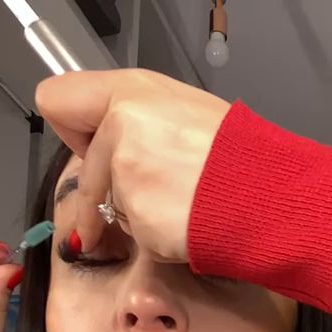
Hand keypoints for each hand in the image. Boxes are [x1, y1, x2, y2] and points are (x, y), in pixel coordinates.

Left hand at [35, 69, 231, 261]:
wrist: (273, 198)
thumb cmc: (243, 159)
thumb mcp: (188, 111)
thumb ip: (141, 120)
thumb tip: (116, 145)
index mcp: (132, 92)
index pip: (59, 101)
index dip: (76, 130)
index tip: (92, 149)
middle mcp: (121, 129)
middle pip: (88, 172)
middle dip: (108, 191)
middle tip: (149, 197)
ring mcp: (128, 178)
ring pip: (115, 208)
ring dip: (145, 215)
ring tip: (188, 207)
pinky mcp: (140, 222)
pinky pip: (140, 237)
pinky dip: (163, 238)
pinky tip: (192, 225)